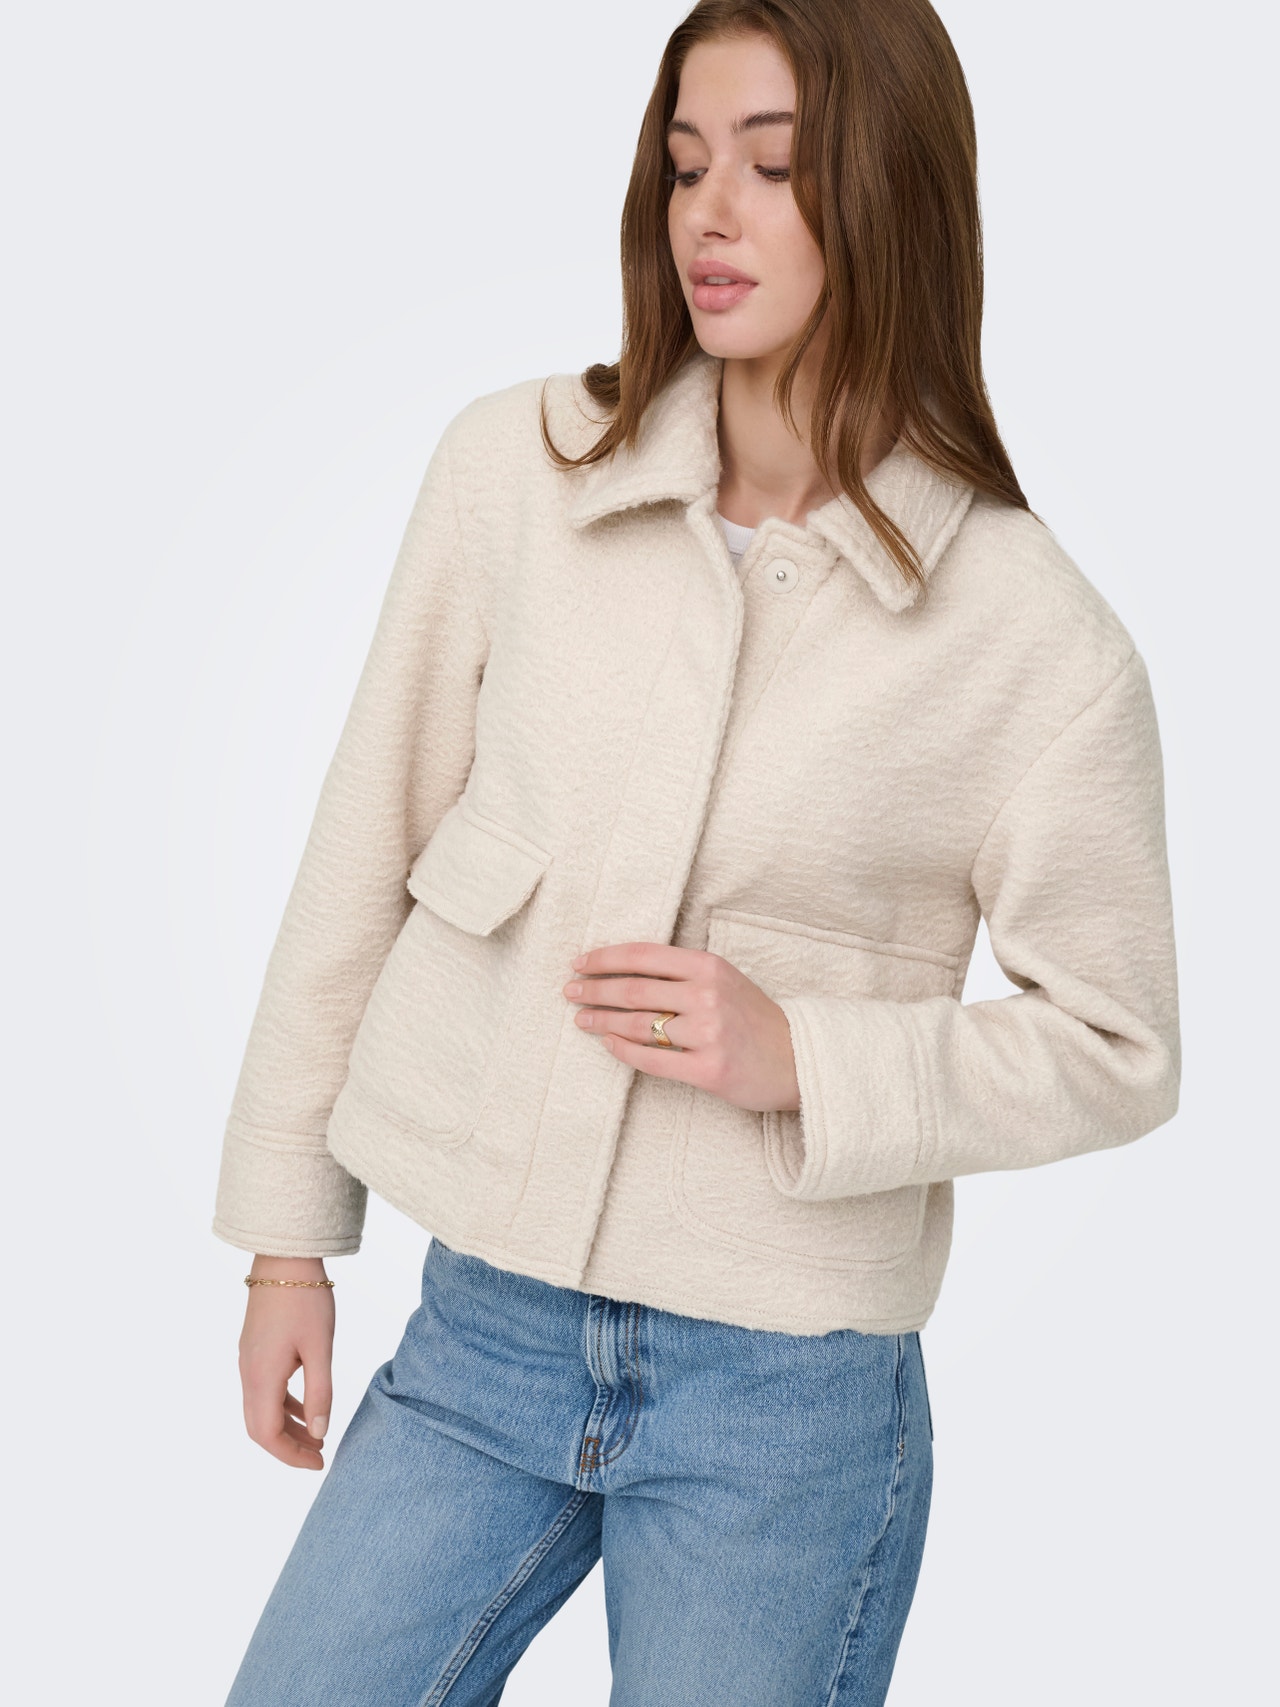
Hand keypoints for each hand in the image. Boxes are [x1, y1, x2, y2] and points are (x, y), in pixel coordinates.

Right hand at [238, 1255, 335, 1470]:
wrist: (284, 1259)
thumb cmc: (306, 1300)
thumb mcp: (320, 1348)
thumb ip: (320, 1393)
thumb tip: (319, 1433)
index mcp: (261, 1377)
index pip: (267, 1435)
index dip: (291, 1455)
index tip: (319, 1463)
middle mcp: (248, 1373)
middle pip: (259, 1427)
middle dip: (287, 1447)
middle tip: (318, 1456)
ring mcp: (248, 1361)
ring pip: (261, 1409)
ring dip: (286, 1427)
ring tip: (316, 1437)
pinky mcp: (254, 1349)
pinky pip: (264, 1390)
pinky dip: (284, 1405)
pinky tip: (306, 1407)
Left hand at [562, 940, 800, 1112]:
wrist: (800, 1059)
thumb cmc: (755, 1019)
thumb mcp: (725, 981)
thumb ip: (683, 974)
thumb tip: (626, 972)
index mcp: (709, 967)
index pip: (644, 956)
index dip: (605, 958)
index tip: (579, 963)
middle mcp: (707, 996)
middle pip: (633, 990)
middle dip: (594, 990)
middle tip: (569, 992)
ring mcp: (708, 1034)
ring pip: (637, 1025)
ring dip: (602, 1021)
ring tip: (581, 1020)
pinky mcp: (708, 1070)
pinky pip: (652, 1060)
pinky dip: (624, 1051)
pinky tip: (608, 1045)